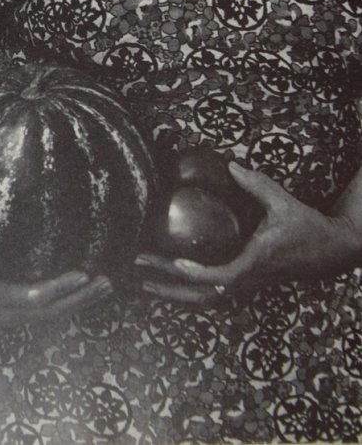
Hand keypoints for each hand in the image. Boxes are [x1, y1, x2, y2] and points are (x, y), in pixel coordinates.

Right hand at [0, 244, 111, 327]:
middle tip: (107, 283)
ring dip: (79, 304)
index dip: (60, 287)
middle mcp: (4, 314)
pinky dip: (68, 305)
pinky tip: (84, 295)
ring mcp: (10, 319)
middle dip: (80, 299)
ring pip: (52, 317)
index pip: (33, 296)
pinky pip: (47, 314)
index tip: (83, 273)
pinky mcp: (15, 315)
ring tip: (105, 289)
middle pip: (50, 311)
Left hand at [136, 162, 361, 304]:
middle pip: (204, 297)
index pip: (225, 277)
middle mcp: (249, 280)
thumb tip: (230, 166)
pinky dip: (186, 293)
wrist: (331, 252)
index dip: (199, 273)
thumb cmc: (307, 228)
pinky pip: (211, 296)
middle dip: (169, 288)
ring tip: (142, 282)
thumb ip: (257, 184)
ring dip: (173, 295)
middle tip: (138, 273)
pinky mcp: (245, 285)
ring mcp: (246, 287)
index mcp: (257, 263)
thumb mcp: (285, 203)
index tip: (177, 263)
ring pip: (205, 302)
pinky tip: (165, 283)